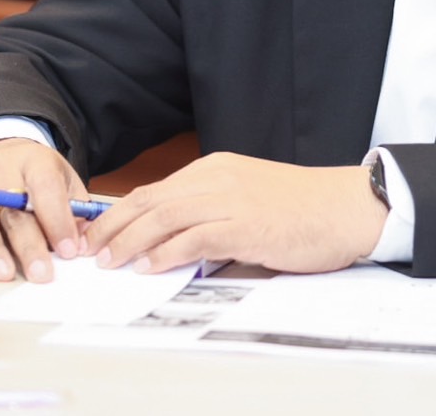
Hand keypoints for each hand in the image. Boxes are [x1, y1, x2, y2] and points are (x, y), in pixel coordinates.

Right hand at [0, 138, 89, 282]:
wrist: (6, 156)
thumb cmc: (39, 175)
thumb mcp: (65, 182)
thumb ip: (77, 211)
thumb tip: (84, 245)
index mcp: (36, 164)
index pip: (47, 190)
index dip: (57, 221)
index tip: (69, 250)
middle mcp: (4, 175)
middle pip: (15, 212)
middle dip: (29, 245)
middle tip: (41, 273)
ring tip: (5, 272)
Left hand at [82, 152, 387, 274]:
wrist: (348, 207)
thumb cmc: (303, 210)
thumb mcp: (250, 200)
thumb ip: (213, 213)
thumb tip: (174, 242)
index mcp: (217, 168)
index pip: (156, 190)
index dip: (120, 212)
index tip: (96, 234)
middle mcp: (220, 178)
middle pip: (152, 199)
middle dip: (113, 225)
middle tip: (88, 250)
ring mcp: (233, 199)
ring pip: (166, 216)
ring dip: (131, 240)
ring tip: (109, 261)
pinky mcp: (248, 224)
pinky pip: (196, 237)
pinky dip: (166, 252)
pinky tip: (148, 266)